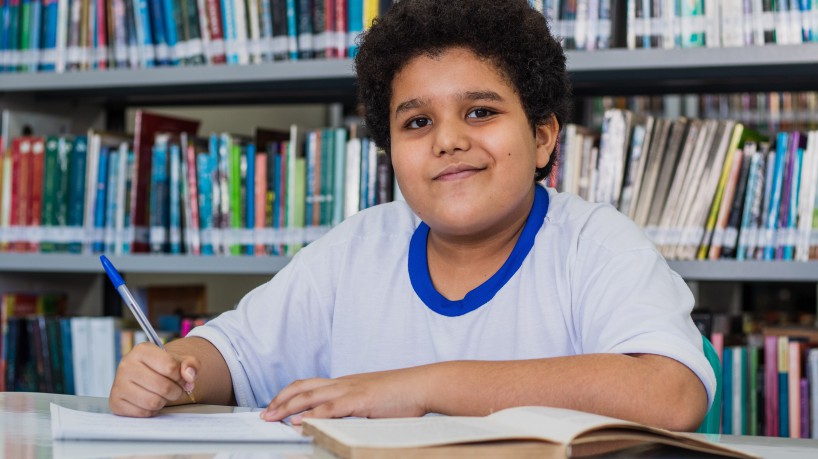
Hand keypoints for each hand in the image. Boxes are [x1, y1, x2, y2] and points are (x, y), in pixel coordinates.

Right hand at [109, 342, 198, 416]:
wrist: (147, 376)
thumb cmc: (164, 368)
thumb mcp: (181, 361)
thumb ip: (191, 365)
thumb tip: (189, 376)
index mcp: (142, 350)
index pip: (170, 367)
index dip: (181, 376)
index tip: (179, 377)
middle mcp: (126, 365)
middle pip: (163, 387)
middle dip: (175, 391)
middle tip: (175, 389)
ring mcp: (118, 384)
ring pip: (153, 402)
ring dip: (164, 402)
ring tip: (163, 395)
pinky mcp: (115, 402)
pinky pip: (142, 413)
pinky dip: (152, 410)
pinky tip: (150, 401)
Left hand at [260, 366, 432, 423]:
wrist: (422, 385)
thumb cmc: (403, 395)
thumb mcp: (373, 401)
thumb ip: (355, 409)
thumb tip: (341, 422)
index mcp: (346, 383)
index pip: (310, 385)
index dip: (290, 394)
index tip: (275, 405)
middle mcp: (344, 383)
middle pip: (303, 387)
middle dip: (280, 400)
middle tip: (264, 414)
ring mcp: (350, 390)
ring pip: (310, 396)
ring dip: (287, 407)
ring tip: (272, 418)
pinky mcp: (359, 400)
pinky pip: (329, 408)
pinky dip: (311, 415)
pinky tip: (299, 422)